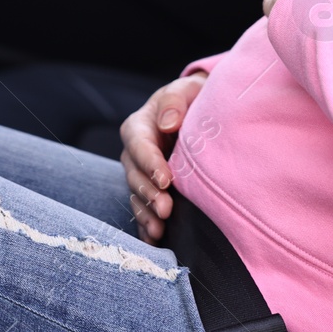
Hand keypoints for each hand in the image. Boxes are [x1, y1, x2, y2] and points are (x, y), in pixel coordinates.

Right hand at [120, 72, 208, 243]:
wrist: (197, 112)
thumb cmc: (191, 99)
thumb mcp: (184, 90)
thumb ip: (174, 101)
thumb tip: (167, 123)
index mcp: (139, 127)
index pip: (139, 145)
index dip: (150, 163)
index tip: (166, 179)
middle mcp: (135, 153)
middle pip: (135, 175)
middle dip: (149, 193)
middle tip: (166, 209)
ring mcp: (141, 175)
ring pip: (136, 196)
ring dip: (146, 214)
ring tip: (159, 230)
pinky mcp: (149, 191)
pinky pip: (143, 210)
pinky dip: (146, 226)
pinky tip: (155, 241)